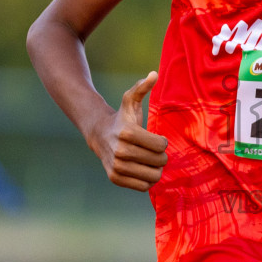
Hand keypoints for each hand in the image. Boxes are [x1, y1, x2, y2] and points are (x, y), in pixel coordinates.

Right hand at [88, 71, 167, 190]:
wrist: (99, 134)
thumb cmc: (121, 117)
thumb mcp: (131, 100)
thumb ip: (142, 87)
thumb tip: (154, 74)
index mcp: (127, 133)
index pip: (160, 146)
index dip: (162, 142)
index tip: (156, 139)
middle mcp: (120, 151)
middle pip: (158, 162)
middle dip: (161, 157)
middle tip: (154, 151)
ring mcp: (116, 167)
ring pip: (152, 176)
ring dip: (156, 169)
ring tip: (150, 161)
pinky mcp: (115, 178)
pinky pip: (143, 187)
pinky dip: (147, 180)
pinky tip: (142, 169)